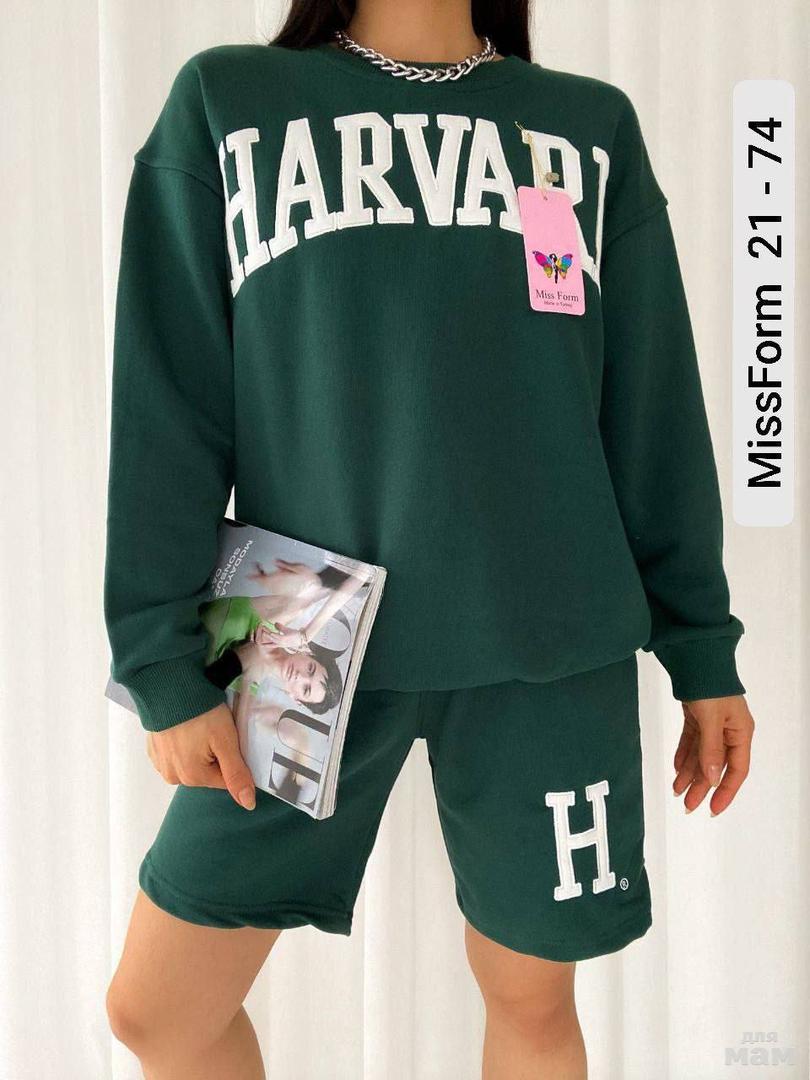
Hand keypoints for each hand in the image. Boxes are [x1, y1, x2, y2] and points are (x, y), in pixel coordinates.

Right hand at [145, 703, 255, 809]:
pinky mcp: (153, 750)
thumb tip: (248, 804)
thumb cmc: (201, 713)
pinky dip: (182, 744)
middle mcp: (173, 777)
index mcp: (193, 777)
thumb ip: (236, 774)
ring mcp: (160, 764)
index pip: (225, 778)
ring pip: (191, 764)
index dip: (232, 758)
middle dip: (214, 755)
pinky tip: (185, 728)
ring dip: (198, 750)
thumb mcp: (226, 741)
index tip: (229, 739)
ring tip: (199, 727)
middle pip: (207, 772)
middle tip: (214, 730)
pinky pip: (175, 755)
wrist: (167, 688)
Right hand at [261, 624, 307, 650]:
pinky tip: (270, 632)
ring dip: (267, 633)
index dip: (263, 641)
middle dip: (263, 635)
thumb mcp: (286, 631)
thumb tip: (275, 623)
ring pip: (272, 637)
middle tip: (258, 630)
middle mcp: (280, 643)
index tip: (258, 637)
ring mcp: (283, 641)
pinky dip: (274, 635)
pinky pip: (278, 637)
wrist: (303, 637)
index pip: (269, 643)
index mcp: (279, 643)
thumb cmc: (295, 636)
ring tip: (262, 629)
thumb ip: (280, 627)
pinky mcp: (286, 638)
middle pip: (269, 639)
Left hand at [672, 695, 754, 815]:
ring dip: (689, 773)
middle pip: (716, 765)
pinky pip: (692, 741)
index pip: (736, 770)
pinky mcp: (698, 715)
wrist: (696, 657)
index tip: (712, 808)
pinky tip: (676, 769)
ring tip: (677, 790)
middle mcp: (729, 730)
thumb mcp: (711, 719)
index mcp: (740, 732)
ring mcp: (714, 723)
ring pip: (702, 755)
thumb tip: (712, 779)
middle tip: (687, 805)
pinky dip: (684, 754)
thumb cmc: (710, 685)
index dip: (725, 791)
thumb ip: (711, 750)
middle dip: (701, 786)